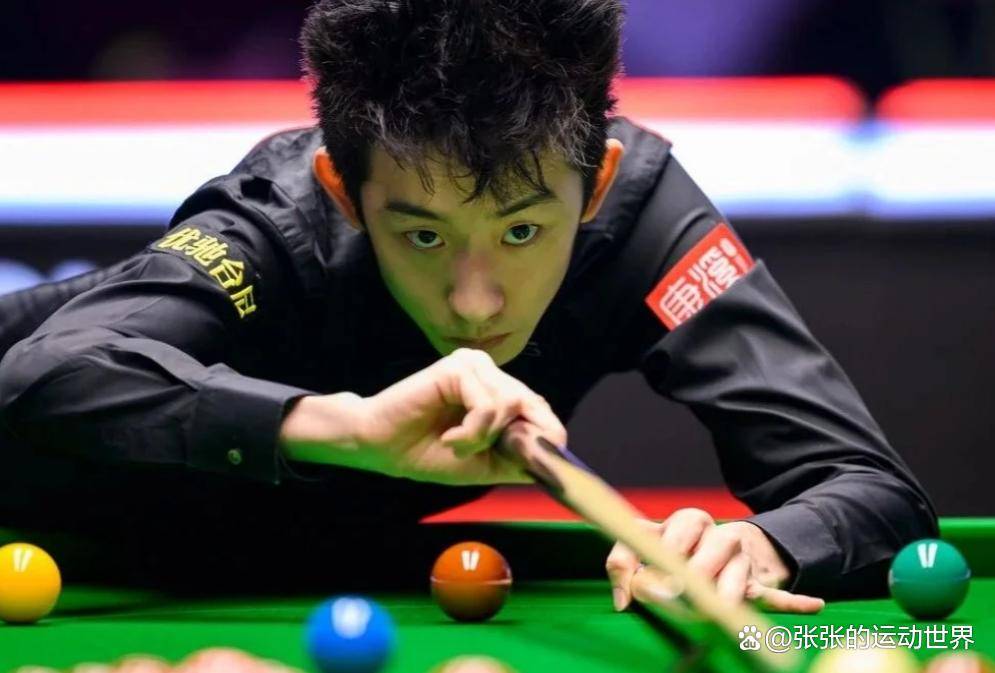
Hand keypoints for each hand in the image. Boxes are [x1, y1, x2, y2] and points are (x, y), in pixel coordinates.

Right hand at [281, 348, 566, 484]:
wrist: (383, 448)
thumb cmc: (429, 453)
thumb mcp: (485, 464)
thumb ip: (519, 456)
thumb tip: (557, 453)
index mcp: (501, 393)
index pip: (543, 411)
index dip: (545, 440)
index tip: (532, 465)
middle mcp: (492, 374)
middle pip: (534, 406)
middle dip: (511, 442)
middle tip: (479, 453)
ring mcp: (475, 367)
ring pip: (510, 406)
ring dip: (482, 438)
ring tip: (455, 443)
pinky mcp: (458, 367)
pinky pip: (487, 406)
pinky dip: (471, 433)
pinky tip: (449, 437)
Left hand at [605, 509, 824, 613]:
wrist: (719, 545)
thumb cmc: (672, 548)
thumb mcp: (644, 545)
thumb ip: (622, 563)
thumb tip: (623, 599)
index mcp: (689, 520)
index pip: (678, 532)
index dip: (661, 556)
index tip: (644, 582)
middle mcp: (718, 536)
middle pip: (712, 550)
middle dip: (692, 575)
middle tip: (674, 597)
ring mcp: (740, 560)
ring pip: (739, 575)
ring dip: (724, 594)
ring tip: (712, 609)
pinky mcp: (755, 584)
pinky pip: (777, 593)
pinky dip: (793, 602)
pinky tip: (813, 605)